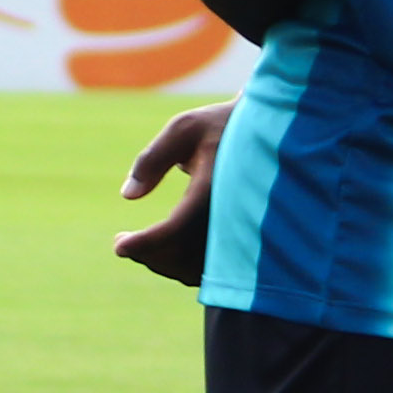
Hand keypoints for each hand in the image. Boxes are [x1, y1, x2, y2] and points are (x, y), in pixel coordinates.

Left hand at [111, 103, 231, 283]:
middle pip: (184, 256)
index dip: (144, 243)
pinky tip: (167, 250)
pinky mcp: (246, 240)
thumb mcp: (184, 128)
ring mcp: (243, 231)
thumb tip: (128, 195)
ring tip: (141, 247)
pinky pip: (215, 268)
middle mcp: (233, 216)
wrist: (273, 132)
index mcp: (216, 189)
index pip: (175, 229)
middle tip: (123, 246)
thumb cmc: (222, 124)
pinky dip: (187, 266)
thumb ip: (153, 159)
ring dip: (166, 264)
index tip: (118, 245)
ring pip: (199, 268)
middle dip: (149, 255)